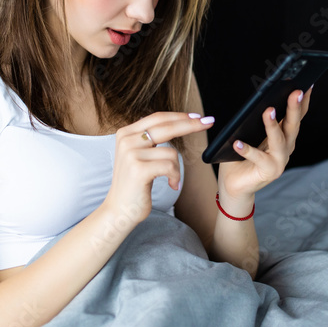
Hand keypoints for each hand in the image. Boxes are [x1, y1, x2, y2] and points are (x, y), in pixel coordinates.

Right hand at [102, 111, 214, 226]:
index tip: (197, 116)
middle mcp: (126, 140)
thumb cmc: (134, 184)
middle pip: (166, 126)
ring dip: (177, 169)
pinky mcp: (139, 169)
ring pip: (171, 152)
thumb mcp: (139, 155)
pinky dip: (175, 177)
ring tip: (171, 179)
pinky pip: (170, 166)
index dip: (179, 116)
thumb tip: (177, 122)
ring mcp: (131, 154)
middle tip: (208, 122)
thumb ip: (150, 139)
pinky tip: (171, 185)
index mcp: (126, 133)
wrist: (119, 209)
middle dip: (190, 125)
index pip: (157, 118)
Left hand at [217, 86, 313, 201]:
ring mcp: (279, 160)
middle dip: (294, 108)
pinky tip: (237, 143)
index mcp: (285, 136)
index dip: (303, 101)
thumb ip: (256, 120)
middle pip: (292, 125)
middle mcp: (286, 147)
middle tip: (295, 92)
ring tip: (268, 111)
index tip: (307, 84)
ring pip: (279, 141)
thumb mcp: (251, 133)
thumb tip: (259, 100)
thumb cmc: (241, 156)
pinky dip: (247, 150)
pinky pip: (257, 158)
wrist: (235, 186)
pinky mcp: (268, 172)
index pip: (297, 116)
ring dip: (273, 126)